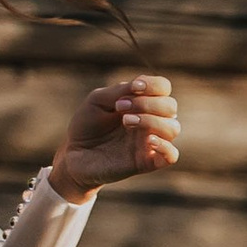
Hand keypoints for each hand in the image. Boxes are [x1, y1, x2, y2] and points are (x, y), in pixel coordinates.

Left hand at [48, 72, 180, 199]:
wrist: (73, 154)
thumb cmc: (86, 125)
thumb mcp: (98, 100)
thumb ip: (119, 91)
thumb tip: (140, 86)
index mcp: (141, 103)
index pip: (163, 88)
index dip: (154, 84)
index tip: (134, 87)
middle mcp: (150, 121)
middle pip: (170, 106)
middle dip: (148, 103)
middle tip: (120, 106)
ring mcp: (149, 142)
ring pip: (173, 128)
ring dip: (152, 120)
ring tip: (126, 121)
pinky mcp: (146, 162)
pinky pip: (171, 156)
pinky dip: (166, 146)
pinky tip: (149, 140)